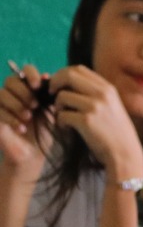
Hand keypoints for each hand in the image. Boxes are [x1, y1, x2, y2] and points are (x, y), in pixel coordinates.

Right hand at [0, 65, 53, 180]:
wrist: (34, 155)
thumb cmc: (46, 133)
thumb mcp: (54, 112)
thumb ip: (52, 95)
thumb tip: (48, 76)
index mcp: (30, 90)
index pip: (24, 71)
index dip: (30, 74)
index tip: (38, 85)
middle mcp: (13, 94)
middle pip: (11, 80)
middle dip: (24, 91)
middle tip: (35, 105)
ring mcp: (1, 105)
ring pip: (1, 93)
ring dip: (17, 104)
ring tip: (28, 117)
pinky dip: (10, 118)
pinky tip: (22, 128)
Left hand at [49, 66, 142, 180]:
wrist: (125, 153)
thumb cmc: (115, 132)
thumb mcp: (111, 106)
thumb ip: (95, 93)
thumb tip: (67, 83)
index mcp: (108, 88)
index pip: (78, 69)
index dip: (63, 75)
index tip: (59, 86)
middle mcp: (102, 94)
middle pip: (68, 75)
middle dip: (54, 84)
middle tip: (52, 96)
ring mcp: (95, 106)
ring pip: (62, 96)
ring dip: (57, 107)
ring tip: (63, 117)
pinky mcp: (86, 121)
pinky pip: (61, 115)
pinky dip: (60, 122)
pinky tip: (67, 128)